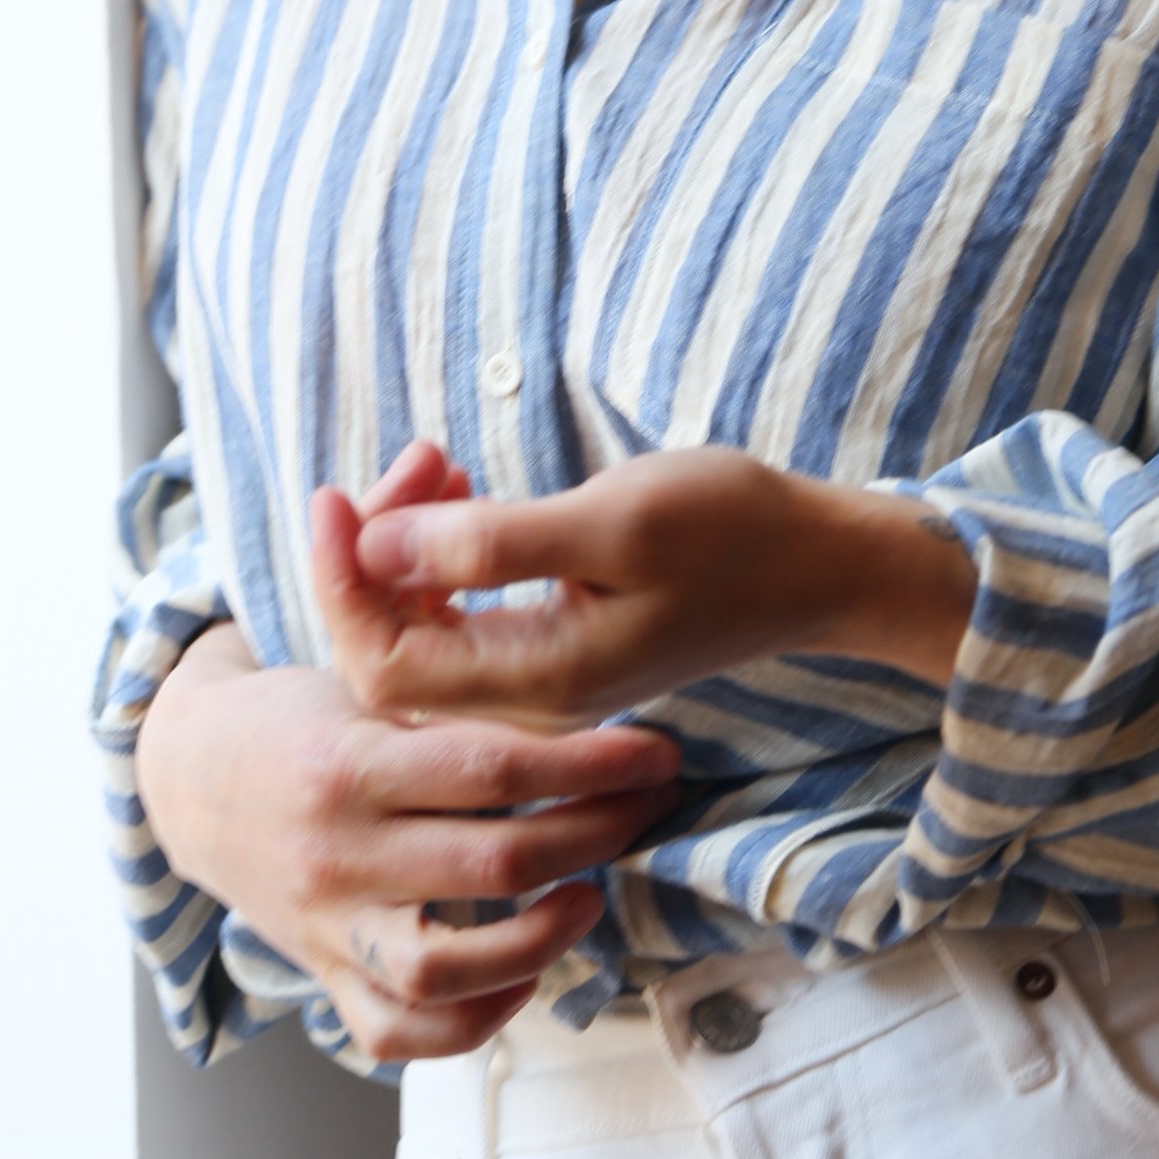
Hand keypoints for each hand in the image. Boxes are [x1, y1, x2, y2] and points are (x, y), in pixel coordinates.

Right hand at [134, 444, 682, 1061]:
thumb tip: (435, 452)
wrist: (187, 789)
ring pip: (450, 968)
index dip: (588, 762)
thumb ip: (398, 540)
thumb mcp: (338, 624)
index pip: (490, 767)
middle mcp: (336, 855)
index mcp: (345, 759)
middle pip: (494, 865)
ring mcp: (330, 928)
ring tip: (596, 885)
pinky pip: (407, 1030)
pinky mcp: (331, 977)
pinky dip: (478, 1016)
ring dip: (542, 934)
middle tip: (650, 804)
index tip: (657, 750)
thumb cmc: (296, 704)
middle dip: (593, 834)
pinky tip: (533, 965)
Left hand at [321, 444, 976, 729]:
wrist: (823, 563)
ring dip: (408, 549)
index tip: (335, 494)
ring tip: (440, 463)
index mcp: (537, 679)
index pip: (381, 660)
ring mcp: (545, 679)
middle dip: (372, 555)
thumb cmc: (733, 532)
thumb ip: (490, 544)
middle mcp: (531, 699)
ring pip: (424, 632)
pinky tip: (464, 497)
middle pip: (390, 652)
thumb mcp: (612, 523)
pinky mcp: (560, 650)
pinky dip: (444, 560)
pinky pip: (464, 620)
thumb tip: (373, 547)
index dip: (339, 582)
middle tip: (414, 459)